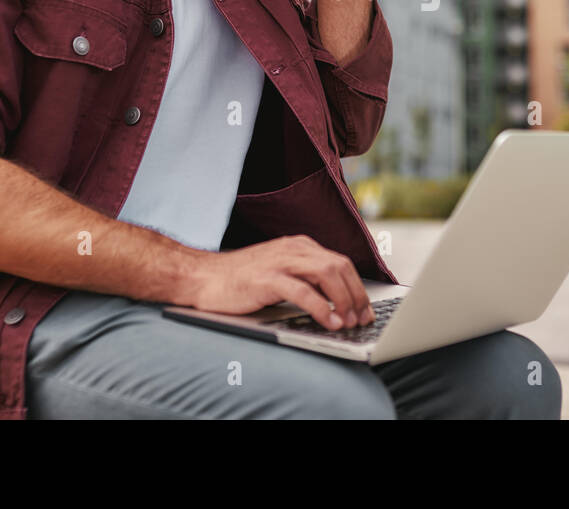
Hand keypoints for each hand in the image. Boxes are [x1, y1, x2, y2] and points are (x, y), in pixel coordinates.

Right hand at [182, 235, 375, 329]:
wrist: (202, 278)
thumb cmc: (239, 280)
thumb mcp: (279, 273)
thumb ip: (304, 279)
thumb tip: (335, 303)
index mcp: (299, 246)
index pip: (339, 262)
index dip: (357, 287)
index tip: (366, 309)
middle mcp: (293, 249)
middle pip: (339, 267)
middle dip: (356, 295)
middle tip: (362, 319)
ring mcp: (280, 262)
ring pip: (326, 274)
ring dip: (344, 300)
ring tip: (349, 322)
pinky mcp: (267, 279)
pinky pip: (304, 292)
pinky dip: (322, 308)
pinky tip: (330, 321)